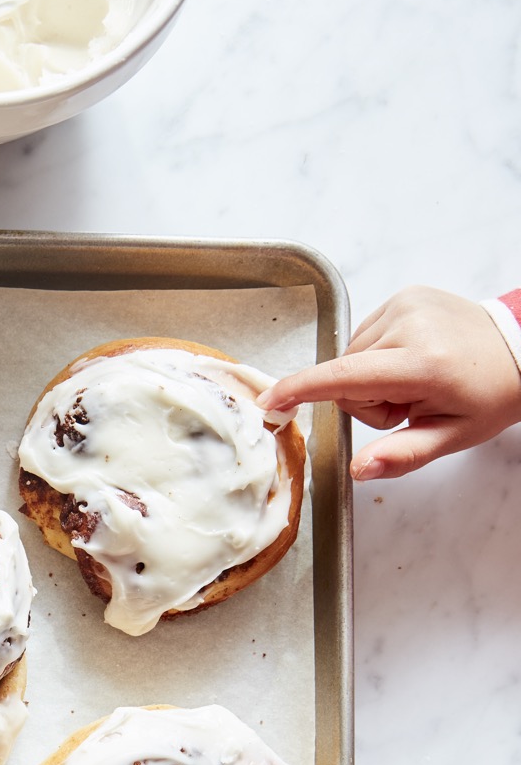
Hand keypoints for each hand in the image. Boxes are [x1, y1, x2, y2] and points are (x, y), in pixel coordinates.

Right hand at [256, 286, 520, 481]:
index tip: (269, 403)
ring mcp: (406, 304)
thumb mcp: (450, 438)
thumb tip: (359, 470)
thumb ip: (402, 455)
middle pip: (346, 375)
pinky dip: (378, 353)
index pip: (344, 377)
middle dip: (364, 400)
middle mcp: (410, 325)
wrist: (519, 349)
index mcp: (421, 364)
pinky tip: (410, 359)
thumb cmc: (486, 397)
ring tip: (411, 381)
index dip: (301, 390)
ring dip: (371, 377)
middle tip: (405, 406)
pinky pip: (365, 335)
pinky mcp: (404, 294)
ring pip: (352, 356)